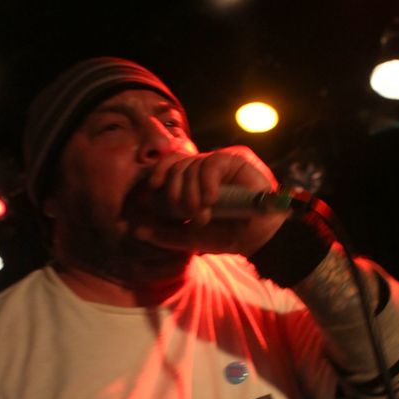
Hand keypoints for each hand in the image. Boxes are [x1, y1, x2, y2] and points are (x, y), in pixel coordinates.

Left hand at [132, 146, 290, 256]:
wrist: (262, 236)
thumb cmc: (231, 235)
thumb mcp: (194, 238)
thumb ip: (167, 234)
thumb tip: (136, 231)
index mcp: (194, 182)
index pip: (170, 164)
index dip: (159, 172)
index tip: (153, 187)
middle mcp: (205, 170)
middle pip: (176, 166)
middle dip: (176, 194)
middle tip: (192, 216)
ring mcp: (221, 164)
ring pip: (191, 166)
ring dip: (192, 194)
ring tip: (204, 214)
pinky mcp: (236, 160)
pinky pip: (210, 163)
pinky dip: (206, 183)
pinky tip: (210, 200)